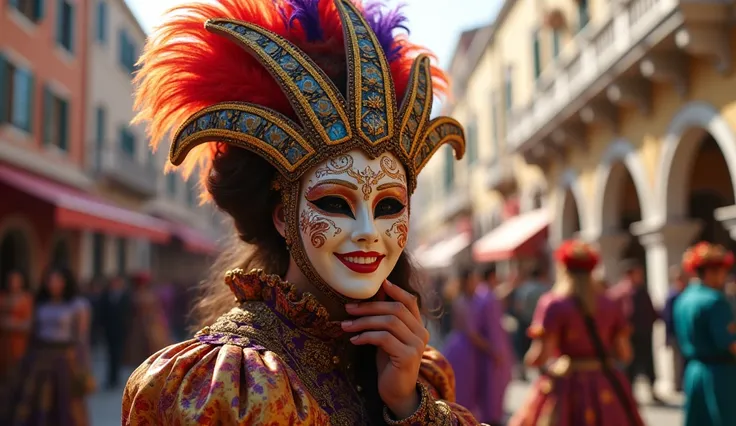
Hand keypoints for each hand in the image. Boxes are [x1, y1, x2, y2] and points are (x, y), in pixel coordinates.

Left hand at [342, 280, 429, 419]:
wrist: (396, 393)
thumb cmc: (389, 364)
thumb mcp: (386, 337)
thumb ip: (384, 319)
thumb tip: (374, 295)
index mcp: (418, 327)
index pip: (410, 301)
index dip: (396, 290)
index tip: (380, 283)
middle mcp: (421, 333)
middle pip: (395, 309)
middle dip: (369, 307)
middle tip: (348, 308)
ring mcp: (416, 345)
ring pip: (388, 322)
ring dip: (363, 322)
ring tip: (346, 326)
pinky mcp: (407, 356)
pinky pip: (384, 338)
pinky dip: (366, 336)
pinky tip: (354, 340)